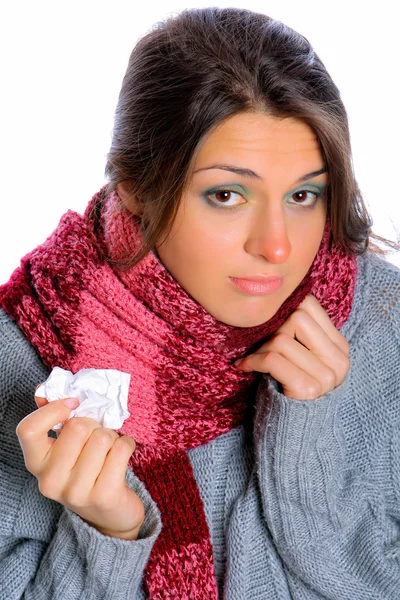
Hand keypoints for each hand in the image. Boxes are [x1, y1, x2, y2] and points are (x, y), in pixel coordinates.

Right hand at [16, 396, 143, 539]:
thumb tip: (43, 389)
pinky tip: (122, 456)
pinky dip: (127, 445)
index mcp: (36, 463)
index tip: (73, 403)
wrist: (110, 514)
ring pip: (102, 437)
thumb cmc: (86, 470)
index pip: (28, 429)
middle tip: (98, 437)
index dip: (53, 409)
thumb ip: (53, 417)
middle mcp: (50, 481)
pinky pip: (121, 448)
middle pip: (78, 427)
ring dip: (112, 437)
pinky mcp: (104, 495)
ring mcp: (76, 491)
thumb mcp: (65, 447)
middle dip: (95, 424)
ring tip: (109, 450)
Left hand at [235, 294, 349, 399]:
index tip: (269, 326)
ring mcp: (326, 377)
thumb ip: (298, 333)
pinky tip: (245, 367)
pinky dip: (253, 361)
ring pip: (282, 339)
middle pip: (297, 317)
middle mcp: (339, 361)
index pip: (310, 305)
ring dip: (260, 349)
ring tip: (254, 360)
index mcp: (340, 347)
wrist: (290, 433)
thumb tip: (275, 300)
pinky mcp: (307, 389)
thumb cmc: (288, 388)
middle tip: (261, 345)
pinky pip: (272, 359)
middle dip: (272, 329)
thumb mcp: (300, 357)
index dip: (283, 310)